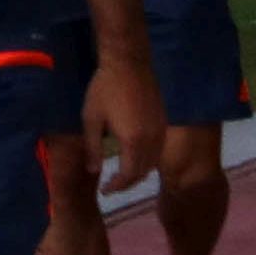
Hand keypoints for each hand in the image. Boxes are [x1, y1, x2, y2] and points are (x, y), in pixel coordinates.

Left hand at [81, 53, 166, 196]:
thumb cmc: (104, 89)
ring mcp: (161, 131)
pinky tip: (135, 158)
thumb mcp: (91, 119)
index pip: (128, 175)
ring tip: (122, 176)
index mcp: (133, 141)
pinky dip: (148, 160)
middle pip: (143, 171)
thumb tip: (94, 171)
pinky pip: (159, 149)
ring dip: (139, 172)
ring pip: (153, 162)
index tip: (106, 191)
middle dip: (128, 183)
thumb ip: (93, 147)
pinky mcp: (164, 122)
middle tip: (112, 186)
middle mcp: (152, 140)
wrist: (129, 63)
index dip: (117, 186)